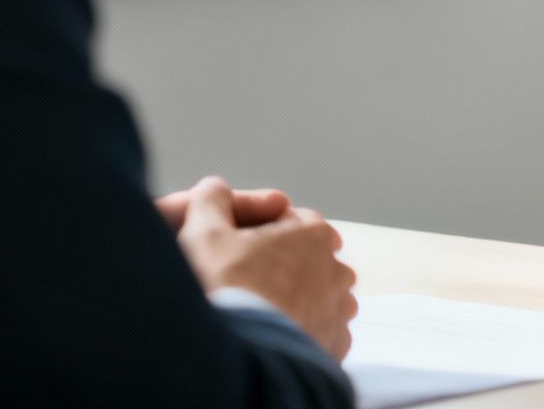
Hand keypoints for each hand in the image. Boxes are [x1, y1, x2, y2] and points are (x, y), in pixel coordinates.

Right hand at [175, 176, 358, 360]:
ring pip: (322, 298)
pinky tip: (276, 338)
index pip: (295, 221)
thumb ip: (211, 201)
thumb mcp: (205, 232)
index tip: (242, 249)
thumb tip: (214, 189)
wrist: (240, 355)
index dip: (265, 233)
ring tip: (263, 313)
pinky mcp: (334, 347)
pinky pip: (323, 334)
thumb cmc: (225, 288)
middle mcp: (335, 271)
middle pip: (311, 260)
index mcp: (313, 235)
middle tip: (248, 284)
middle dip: (286, 267)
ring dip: (301, 301)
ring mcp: (338, 312)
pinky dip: (305, 334)